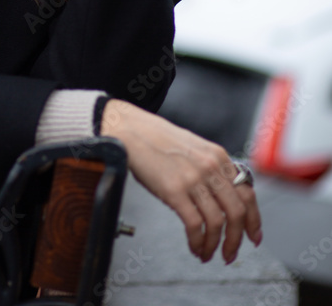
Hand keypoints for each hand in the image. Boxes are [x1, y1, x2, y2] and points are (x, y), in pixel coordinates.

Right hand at [101, 99, 262, 263]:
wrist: (132, 131)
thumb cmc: (158, 141)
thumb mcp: (194, 148)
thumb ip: (211, 169)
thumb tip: (224, 199)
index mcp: (218, 156)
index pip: (248, 193)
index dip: (254, 220)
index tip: (253, 237)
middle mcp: (210, 166)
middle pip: (237, 212)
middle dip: (236, 239)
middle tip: (230, 254)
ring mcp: (193, 178)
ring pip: (218, 222)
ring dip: (215, 245)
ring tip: (207, 254)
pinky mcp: (174, 189)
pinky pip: (195, 225)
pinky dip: (198, 242)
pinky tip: (194, 247)